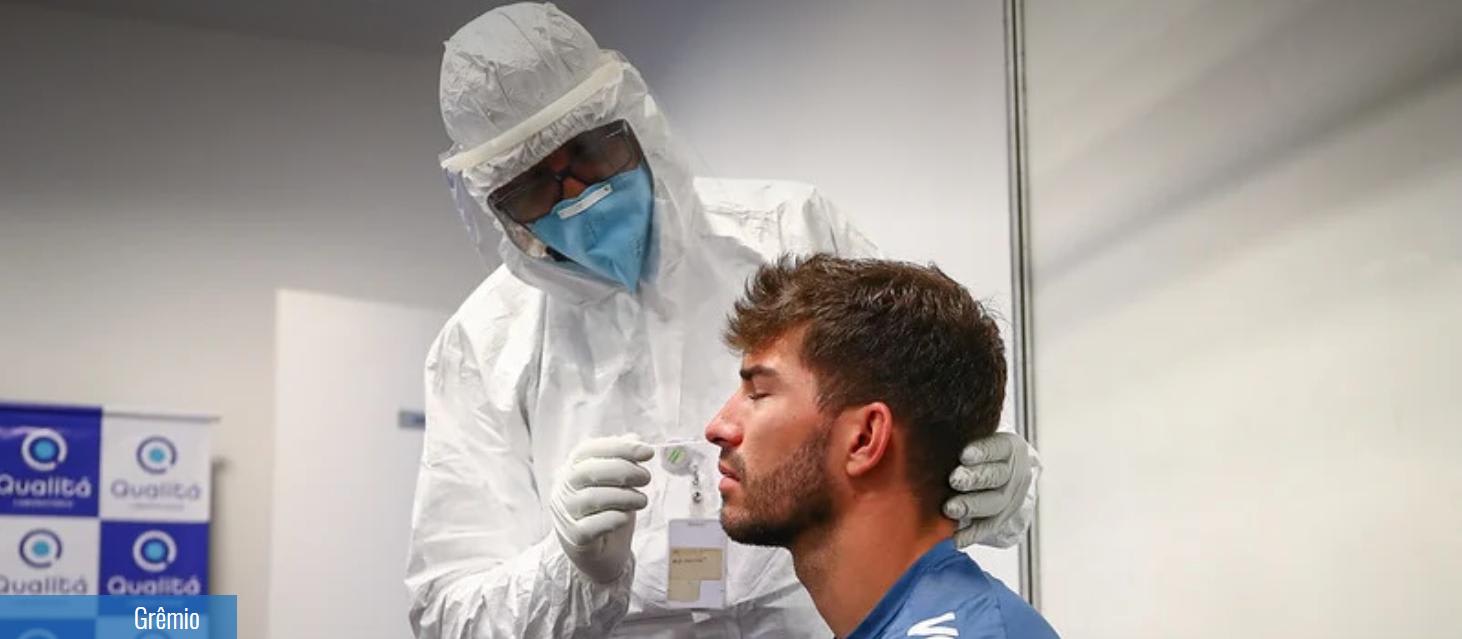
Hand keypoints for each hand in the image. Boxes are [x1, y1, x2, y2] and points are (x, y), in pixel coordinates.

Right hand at [548, 435, 653, 582]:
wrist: (602, 554)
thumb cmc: (608, 512)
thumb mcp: (617, 483)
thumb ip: (622, 460)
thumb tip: (634, 438)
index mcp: (571, 469)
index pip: (588, 449)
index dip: (619, 448)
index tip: (647, 452)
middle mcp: (563, 489)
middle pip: (589, 471)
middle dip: (624, 470)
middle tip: (646, 478)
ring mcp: (565, 514)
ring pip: (593, 498)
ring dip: (625, 496)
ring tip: (641, 500)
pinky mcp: (574, 538)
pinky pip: (593, 525)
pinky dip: (614, 518)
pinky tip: (625, 518)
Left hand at [943, 431, 1036, 548]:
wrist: (1003, 473)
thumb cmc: (977, 450)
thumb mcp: (975, 435)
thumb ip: (957, 432)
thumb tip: (917, 425)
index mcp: (1009, 447)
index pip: (999, 447)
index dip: (983, 452)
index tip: (964, 454)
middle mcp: (1013, 473)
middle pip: (996, 476)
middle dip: (975, 479)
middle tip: (954, 480)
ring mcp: (1009, 498)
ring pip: (994, 504)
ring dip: (971, 506)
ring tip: (950, 509)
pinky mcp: (1000, 520)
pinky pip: (987, 529)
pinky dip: (970, 534)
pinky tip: (953, 537)